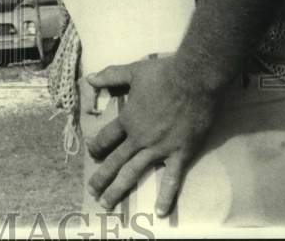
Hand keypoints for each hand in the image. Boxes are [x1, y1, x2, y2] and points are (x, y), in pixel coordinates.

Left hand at [84, 56, 217, 216]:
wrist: (194, 79)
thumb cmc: (163, 74)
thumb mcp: (132, 71)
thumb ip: (110, 76)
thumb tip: (89, 78)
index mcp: (128, 119)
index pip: (106, 138)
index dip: (96, 146)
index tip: (91, 153)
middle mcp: (139, 138)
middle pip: (115, 160)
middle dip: (101, 177)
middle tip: (92, 191)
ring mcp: (159, 148)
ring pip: (134, 173)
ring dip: (118, 189)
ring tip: (107, 203)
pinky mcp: (180, 154)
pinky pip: (172, 179)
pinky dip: (166, 196)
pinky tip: (160, 212)